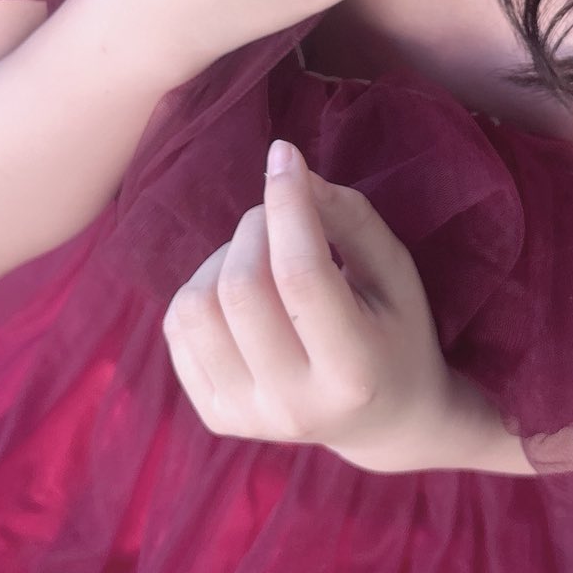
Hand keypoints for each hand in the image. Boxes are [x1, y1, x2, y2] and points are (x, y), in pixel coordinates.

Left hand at [161, 138, 463, 474]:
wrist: (385, 420)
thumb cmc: (395, 329)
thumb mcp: (394, 270)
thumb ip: (349, 217)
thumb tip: (285, 170)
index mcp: (353, 371)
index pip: (300, 275)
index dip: (287, 204)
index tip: (284, 153)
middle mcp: (294, 406)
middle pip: (240, 288)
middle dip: (256, 226)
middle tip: (281, 218)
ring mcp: (247, 417)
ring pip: (196, 305)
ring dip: (225, 258)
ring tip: (262, 261)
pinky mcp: (214, 415)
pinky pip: (177, 326)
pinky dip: (204, 288)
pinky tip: (243, 296)